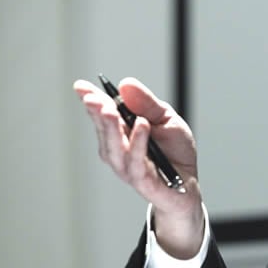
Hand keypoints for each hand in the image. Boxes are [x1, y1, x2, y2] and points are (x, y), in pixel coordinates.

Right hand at [73, 77, 203, 258]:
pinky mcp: (140, 180)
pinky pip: (136, 161)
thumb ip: (148, 103)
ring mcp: (125, 165)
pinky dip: (138, 142)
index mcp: (122, 130)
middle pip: (104, 128)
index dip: (92, 99)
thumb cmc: (174, 151)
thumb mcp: (167, 119)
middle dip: (98, 112)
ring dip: (111, 127)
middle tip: (94, 98)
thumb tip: (126, 84)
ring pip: (114, 146)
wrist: (187, 184)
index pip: (103, 113)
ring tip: (110, 109)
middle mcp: (118, 148)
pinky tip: (142, 125)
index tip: (81, 86)